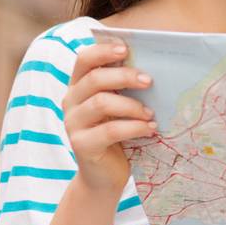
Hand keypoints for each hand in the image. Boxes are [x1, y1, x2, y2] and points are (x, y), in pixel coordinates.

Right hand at [64, 40, 154, 195]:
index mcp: (79, 86)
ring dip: (132, 106)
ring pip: (102, 103)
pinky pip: (110, 130)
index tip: (126, 49)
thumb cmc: (118, 134)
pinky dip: (134, 127)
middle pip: (94, 79)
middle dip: (125, 76)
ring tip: (151, 114)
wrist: (104, 175)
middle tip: (149, 81)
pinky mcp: (81, 145)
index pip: (83, 60)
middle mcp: (71, 102)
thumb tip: (154, 67)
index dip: (103, 51)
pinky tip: (150, 129)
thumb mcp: (119, 107)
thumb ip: (125, 88)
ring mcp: (73, 124)